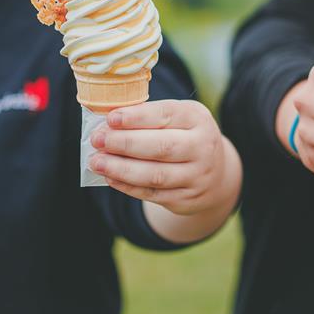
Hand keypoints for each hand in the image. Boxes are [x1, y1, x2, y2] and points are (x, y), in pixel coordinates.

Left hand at [89, 99, 233, 215]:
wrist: (216, 172)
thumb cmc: (185, 137)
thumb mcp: (178, 118)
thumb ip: (148, 117)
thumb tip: (108, 122)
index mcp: (198, 118)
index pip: (166, 115)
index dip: (137, 117)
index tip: (111, 119)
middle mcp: (203, 146)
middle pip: (161, 146)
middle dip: (125, 143)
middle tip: (97, 140)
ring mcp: (197, 175)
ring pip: (155, 174)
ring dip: (121, 169)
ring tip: (97, 162)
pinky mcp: (186, 198)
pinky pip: (152, 194)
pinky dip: (128, 187)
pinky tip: (110, 178)